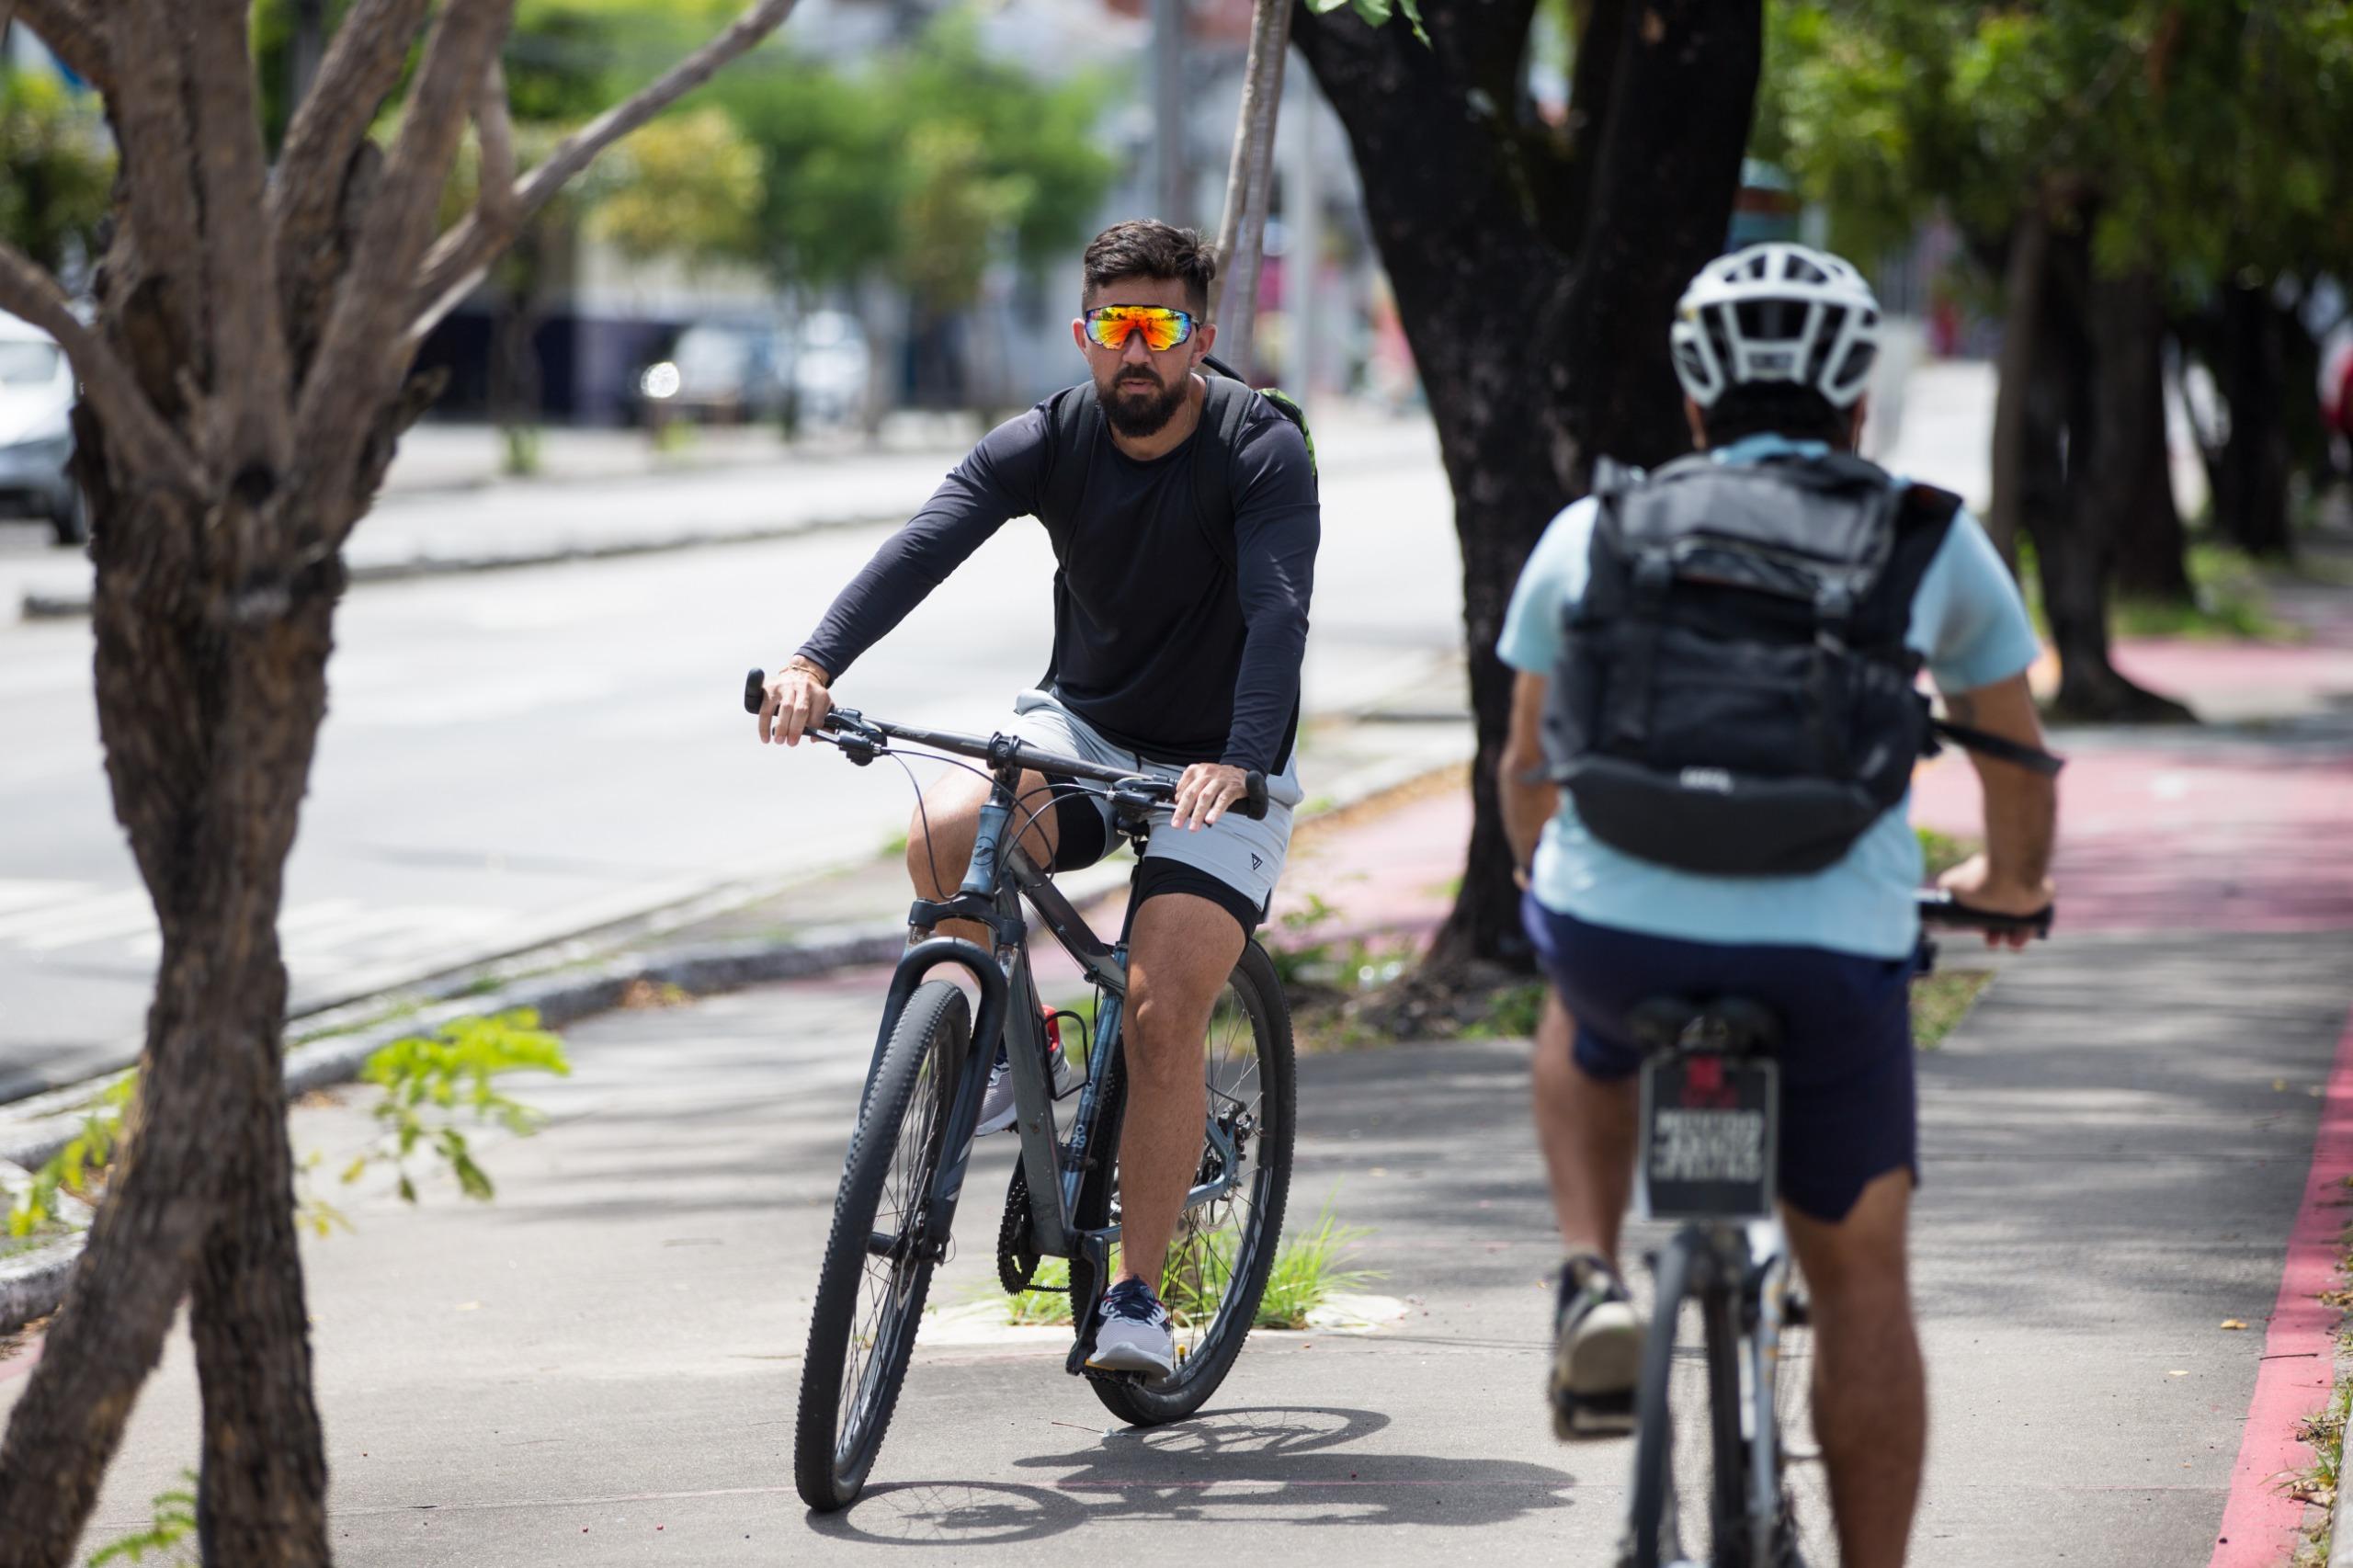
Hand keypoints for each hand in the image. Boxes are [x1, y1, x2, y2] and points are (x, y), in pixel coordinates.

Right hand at [758, 658, 831, 745]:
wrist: (800, 674)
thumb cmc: (811, 697)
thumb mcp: (824, 706)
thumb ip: (823, 723)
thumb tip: (815, 739)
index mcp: (819, 694)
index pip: (818, 715)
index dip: (813, 728)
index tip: (810, 737)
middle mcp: (804, 688)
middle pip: (800, 710)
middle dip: (796, 729)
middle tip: (791, 743)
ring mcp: (787, 687)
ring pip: (784, 708)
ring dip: (781, 727)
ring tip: (779, 740)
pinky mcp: (771, 688)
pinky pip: (766, 708)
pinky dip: (764, 724)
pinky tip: (765, 737)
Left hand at [1170, 762, 1249, 830]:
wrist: (1242, 774)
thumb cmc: (1219, 779)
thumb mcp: (1202, 777)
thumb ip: (1190, 787)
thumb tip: (1178, 801)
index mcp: (1197, 770)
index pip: (1183, 788)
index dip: (1177, 803)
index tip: (1175, 816)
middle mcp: (1207, 773)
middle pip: (1192, 793)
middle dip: (1182, 811)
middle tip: (1177, 824)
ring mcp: (1220, 780)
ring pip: (1206, 797)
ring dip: (1198, 814)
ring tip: (1194, 826)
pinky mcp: (1232, 787)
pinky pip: (1222, 800)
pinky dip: (1215, 810)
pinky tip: (1210, 819)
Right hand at [1936, 852, 2053, 949]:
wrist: (2012, 876)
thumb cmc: (1980, 880)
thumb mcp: (1952, 883)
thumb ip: (1947, 886)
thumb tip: (1946, 891)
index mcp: (1987, 878)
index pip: (1982, 903)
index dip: (1977, 919)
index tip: (1975, 928)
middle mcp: (2006, 884)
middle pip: (2000, 914)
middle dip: (1994, 931)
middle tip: (1992, 942)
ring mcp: (2025, 892)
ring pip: (2018, 920)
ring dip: (2012, 936)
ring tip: (2011, 946)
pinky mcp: (2041, 899)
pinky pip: (2035, 920)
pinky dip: (2027, 932)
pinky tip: (2019, 941)